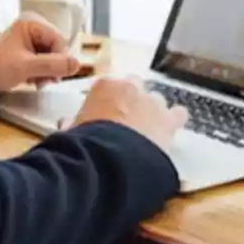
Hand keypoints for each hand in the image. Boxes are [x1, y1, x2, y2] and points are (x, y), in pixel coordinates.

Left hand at [0, 14, 81, 92]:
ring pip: (50, 57)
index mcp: (32, 24)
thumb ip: (52, 65)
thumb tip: (77, 64)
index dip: (61, 59)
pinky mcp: (26, 52)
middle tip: (45, 81)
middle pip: (56, 49)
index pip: (59, 40)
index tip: (57, 75)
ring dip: (47, 71)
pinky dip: (40, 72)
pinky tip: (33, 80)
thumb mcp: (26, 67)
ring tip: (37, 81)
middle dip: (53, 67)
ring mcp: (29, 41)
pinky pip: (42, 61)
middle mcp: (32, 29)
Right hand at [70, 76, 187, 153]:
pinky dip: (174, 119)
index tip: (103, 115)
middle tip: (124, 121)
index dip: (106, 101)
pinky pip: (178, 113)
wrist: (112, 158)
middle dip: (131, 100)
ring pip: (156, 99)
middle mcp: (131, 86)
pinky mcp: (169, 119)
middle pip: (135, 86)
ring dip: (152, 111)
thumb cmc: (87, 142)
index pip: (107, 86)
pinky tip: (170, 129)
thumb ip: (72, 123)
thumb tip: (66, 124)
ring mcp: (152, 101)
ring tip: (146, 130)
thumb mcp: (72, 131)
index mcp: (105, 85)